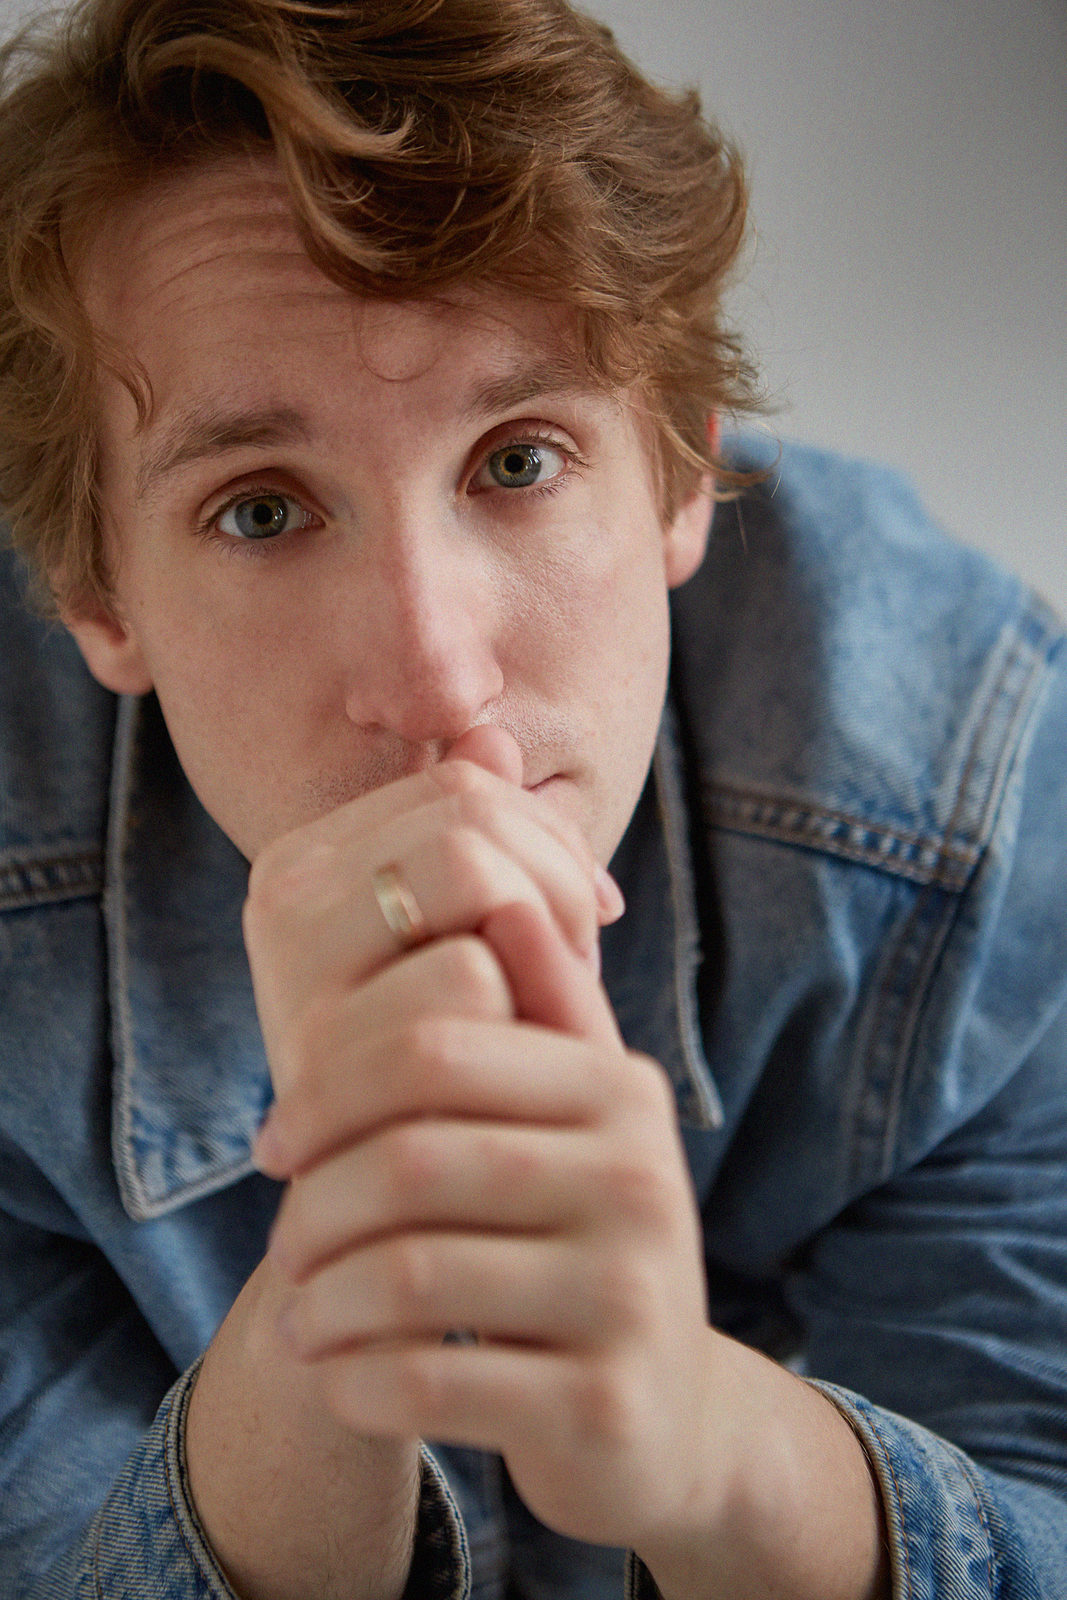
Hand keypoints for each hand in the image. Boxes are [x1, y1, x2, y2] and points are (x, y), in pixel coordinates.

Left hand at [250, 731, 715, 1554]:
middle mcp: (646, 1172)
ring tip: (298, 1312)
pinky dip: (354, 1382)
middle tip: (278, 1236)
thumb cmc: (566, 1234)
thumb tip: (482, 774)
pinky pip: (431, 1384)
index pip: (434, 1040)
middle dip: (316, 1199)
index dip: (328, 1084)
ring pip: (412, 1274)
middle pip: (413, 1154)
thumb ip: (521, 981)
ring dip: (324, 1296)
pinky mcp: (608, 1403)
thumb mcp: (554, 1109)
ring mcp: (635, 1291)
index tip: (277, 1142)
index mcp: (618, 1081)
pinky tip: (337, 1377)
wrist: (650, 1411)